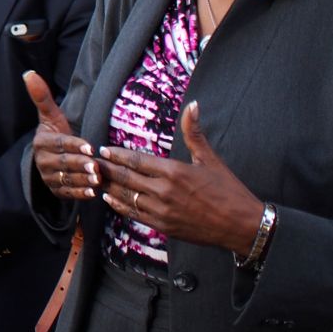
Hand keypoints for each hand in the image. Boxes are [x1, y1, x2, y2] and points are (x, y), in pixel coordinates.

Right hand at [25, 70, 98, 200]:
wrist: (50, 157)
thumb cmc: (56, 132)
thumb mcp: (51, 116)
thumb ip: (42, 96)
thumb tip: (28, 72)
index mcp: (41, 142)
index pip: (59, 144)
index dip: (74, 146)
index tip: (90, 147)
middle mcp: (42, 161)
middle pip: (62, 163)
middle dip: (80, 165)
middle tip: (97, 166)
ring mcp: (48, 178)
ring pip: (66, 180)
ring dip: (82, 181)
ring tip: (98, 179)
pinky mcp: (56, 192)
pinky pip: (68, 194)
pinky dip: (80, 194)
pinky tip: (93, 193)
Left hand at [96, 101, 261, 253]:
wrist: (242, 225)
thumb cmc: (228, 190)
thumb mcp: (210, 159)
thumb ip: (193, 132)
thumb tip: (193, 104)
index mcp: (174, 171)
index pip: (136, 160)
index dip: (117, 155)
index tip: (103, 150)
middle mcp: (164, 191)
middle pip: (126, 177)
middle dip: (107, 169)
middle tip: (90, 162)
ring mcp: (162, 211)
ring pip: (126, 196)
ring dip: (109, 187)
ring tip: (95, 178)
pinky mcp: (163, 227)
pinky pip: (134, 214)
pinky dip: (120, 205)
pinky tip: (110, 198)